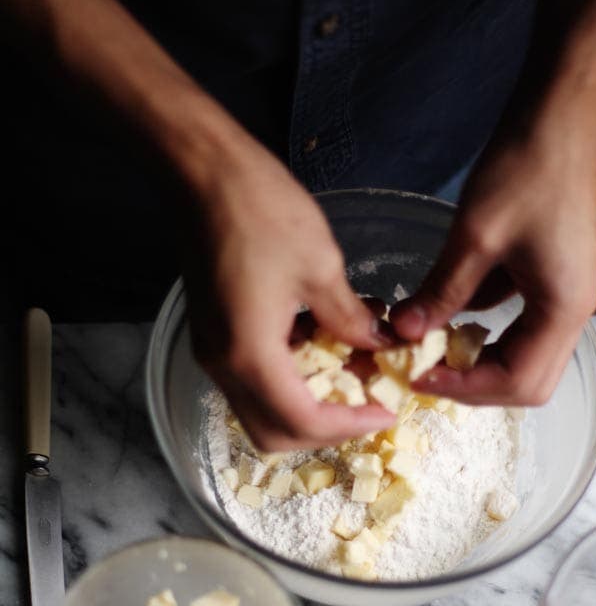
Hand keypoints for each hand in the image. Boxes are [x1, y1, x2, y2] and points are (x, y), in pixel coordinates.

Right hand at [184, 139, 393, 450]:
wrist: (201, 171)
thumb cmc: (260, 209)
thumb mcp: (321, 265)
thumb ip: (349, 318)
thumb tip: (375, 345)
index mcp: (250, 354)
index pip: (301, 422)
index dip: (349, 426)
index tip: (385, 410)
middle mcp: (222, 365)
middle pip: (272, 434)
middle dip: (324, 430)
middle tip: (365, 405)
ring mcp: (211, 351)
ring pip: (260, 411)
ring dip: (306, 407)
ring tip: (350, 374)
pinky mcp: (212, 335)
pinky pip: (251, 381)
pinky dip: (289, 381)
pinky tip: (322, 345)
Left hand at [391, 94, 595, 405]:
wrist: (563, 109)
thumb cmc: (529, 165)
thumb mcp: (475, 235)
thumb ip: (441, 291)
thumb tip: (404, 332)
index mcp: (566, 307)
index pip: (519, 382)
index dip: (465, 389)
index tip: (418, 378)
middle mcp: (576, 308)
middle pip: (529, 380)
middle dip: (476, 384)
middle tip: (427, 371)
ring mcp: (568, 290)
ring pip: (526, 352)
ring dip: (480, 358)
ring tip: (432, 347)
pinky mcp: (555, 271)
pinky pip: (521, 317)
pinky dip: (485, 323)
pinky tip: (448, 307)